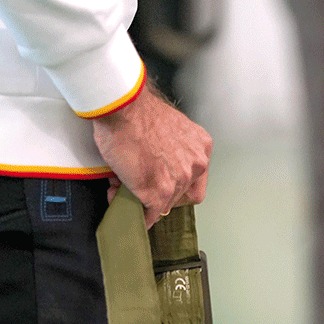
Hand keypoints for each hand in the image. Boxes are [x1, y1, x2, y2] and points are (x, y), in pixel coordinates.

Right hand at [92, 84, 211, 226]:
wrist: (124, 108)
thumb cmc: (138, 112)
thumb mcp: (170, 129)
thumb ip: (173, 149)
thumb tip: (156, 167)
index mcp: (201, 147)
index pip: (196, 178)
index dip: (177, 184)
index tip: (162, 183)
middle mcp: (196, 165)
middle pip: (182, 194)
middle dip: (157, 192)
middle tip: (137, 184)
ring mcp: (179, 180)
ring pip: (164, 205)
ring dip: (142, 201)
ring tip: (121, 188)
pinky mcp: (160, 193)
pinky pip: (150, 214)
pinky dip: (137, 215)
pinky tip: (122, 204)